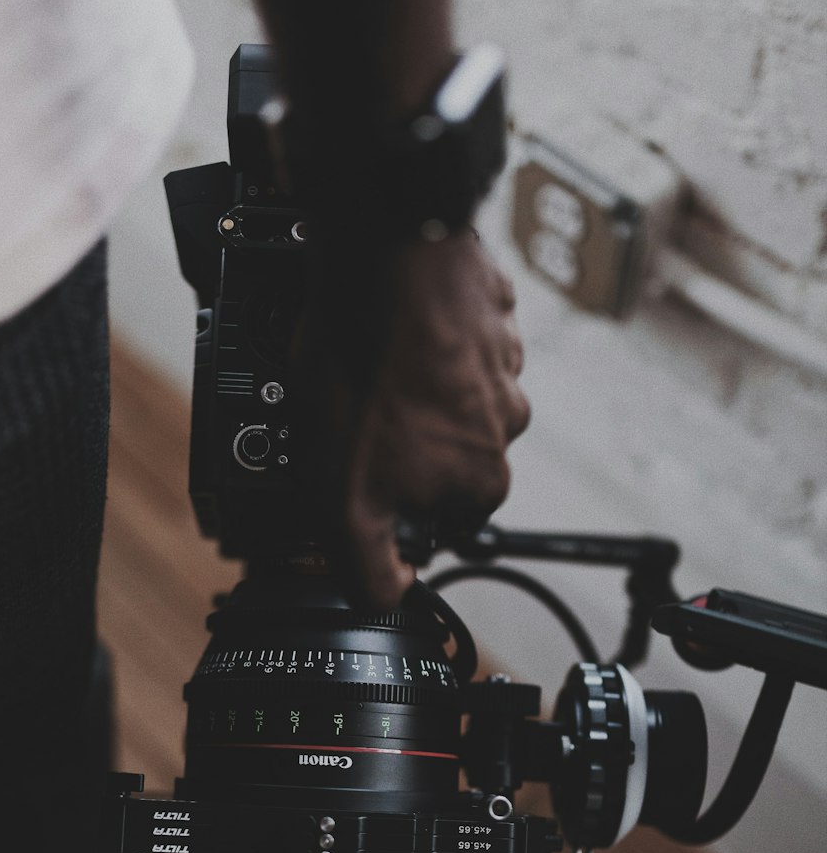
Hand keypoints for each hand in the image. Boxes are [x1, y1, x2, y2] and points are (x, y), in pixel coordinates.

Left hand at [315, 231, 529, 607]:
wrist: (385, 254)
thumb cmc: (368, 372)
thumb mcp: (345, 496)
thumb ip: (368, 562)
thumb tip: (388, 597)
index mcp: (483, 479)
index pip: (438, 519)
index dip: (390, 503)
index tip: (359, 475)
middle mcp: (508, 423)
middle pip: (442, 454)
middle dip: (398, 440)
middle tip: (354, 414)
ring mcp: (502, 360)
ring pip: (444, 392)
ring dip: (407, 385)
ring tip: (365, 364)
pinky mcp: (487, 309)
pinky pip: (448, 335)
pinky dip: (418, 336)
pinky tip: (385, 326)